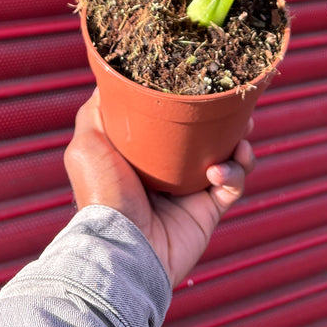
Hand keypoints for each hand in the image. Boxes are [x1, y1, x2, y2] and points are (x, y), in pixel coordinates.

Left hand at [64, 90, 255, 285]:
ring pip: (229, 156)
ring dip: (239, 144)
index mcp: (144, 151)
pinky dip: (234, 173)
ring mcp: (191, 190)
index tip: (203, 84)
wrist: (121, 247)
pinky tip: (217, 172)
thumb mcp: (87, 142)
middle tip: (237, 111)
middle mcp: (170, 169)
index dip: (192, 102)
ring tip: (239, 138)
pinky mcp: (208, 210)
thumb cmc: (102, 194)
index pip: (175, 119)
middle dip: (226, 120)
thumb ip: (98, 109)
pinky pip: (234, 184)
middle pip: (207, 135)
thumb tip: (112, 79)